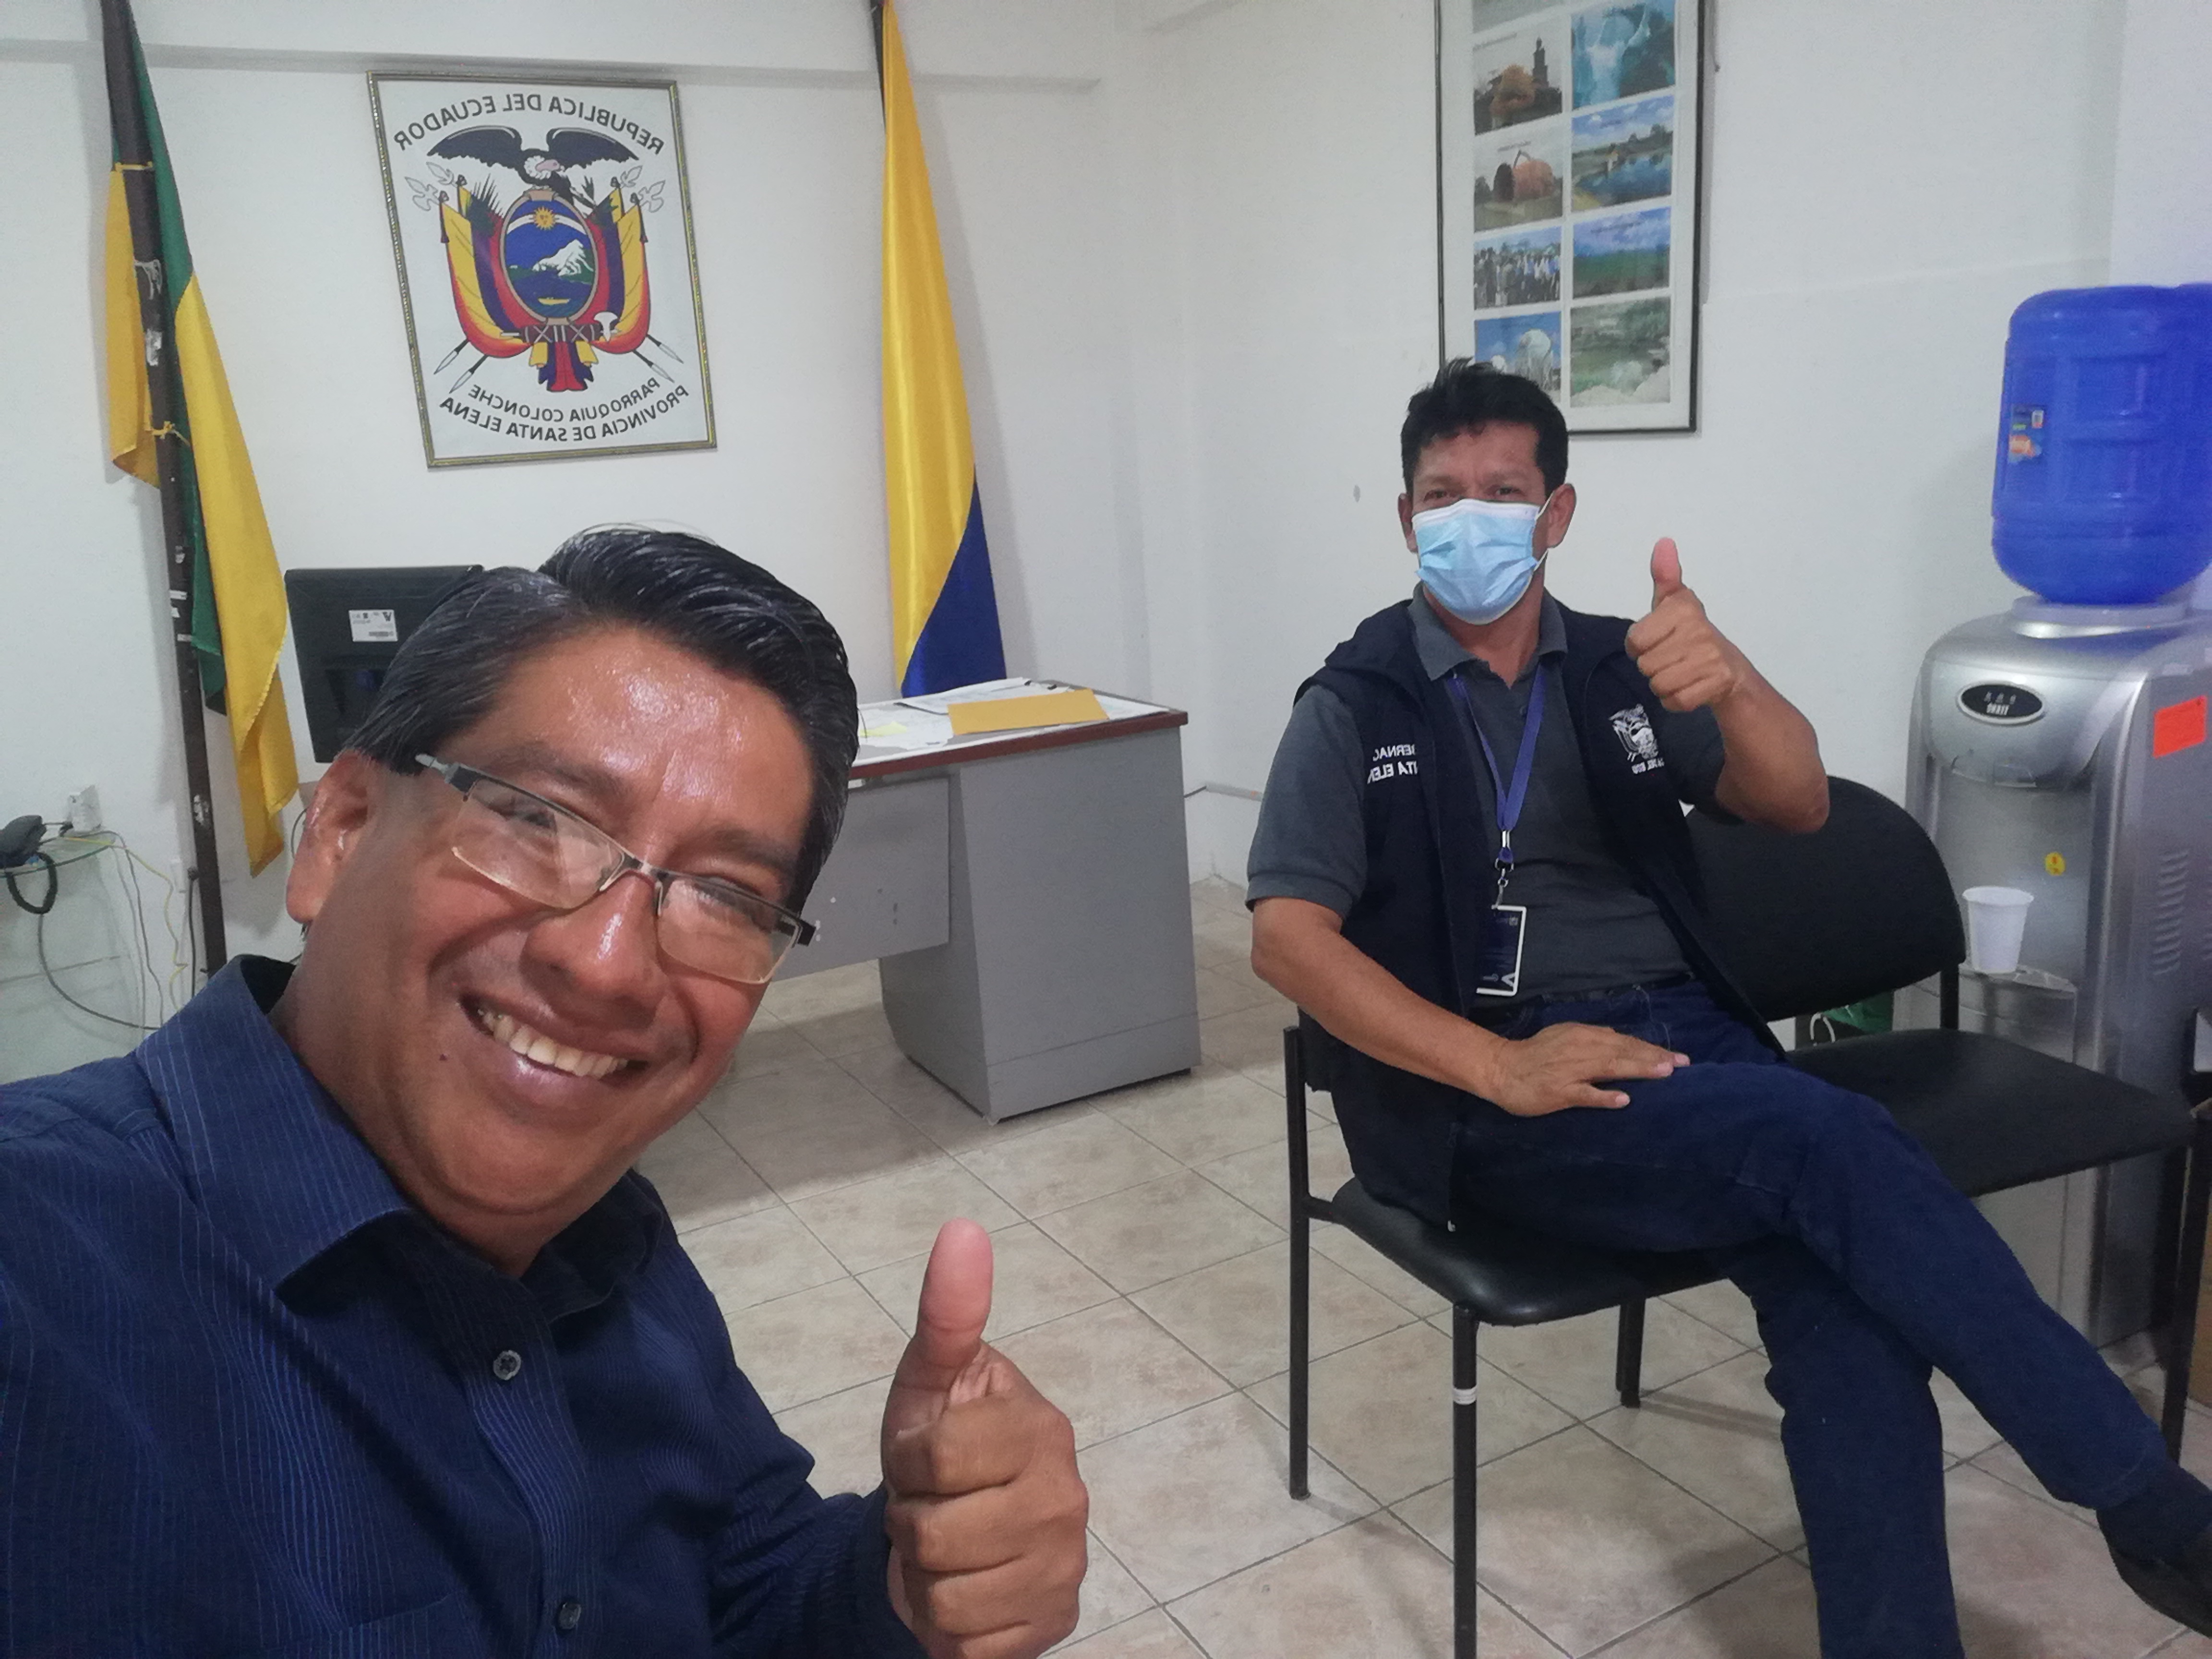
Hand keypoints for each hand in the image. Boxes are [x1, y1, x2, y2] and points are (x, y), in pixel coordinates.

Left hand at [881, 1221, 1086, 1658]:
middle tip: (932, 1506)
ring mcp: (1064, 1566)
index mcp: (1039, 1428)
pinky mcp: (1050, 1626)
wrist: (954, 1528)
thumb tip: (961, 1229)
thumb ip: (948, 1314)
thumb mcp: (930, 1381)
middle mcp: (1066, 1496)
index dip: (908, 1461)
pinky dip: (947, 1630)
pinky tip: (963, 1592)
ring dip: (924, 1580)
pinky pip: (966, 1647)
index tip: (923, 1457)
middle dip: (913, 1524)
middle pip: (936, 1534)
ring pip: (946, 1598)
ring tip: (944, 1550)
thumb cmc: (941, 1448)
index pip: (939, 1455)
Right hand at [1470, 1021, 1687, 1114]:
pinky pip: (1585, 1094)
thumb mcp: (1565, 1037)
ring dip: (1638, 1069)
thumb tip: (1619, 1039)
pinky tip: (1623, 1099)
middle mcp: (1580, 1049)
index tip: (1679, 1058)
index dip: (1651, 1049)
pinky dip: (1603, 1096)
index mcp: (1582, 1035)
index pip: (1624, 1042)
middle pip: (1623, 1052)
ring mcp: (1570, 1071)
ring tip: (1664, 1073)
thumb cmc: (1535, 1055)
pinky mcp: (1559, 1092)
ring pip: (1609, 1068)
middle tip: (1682, 1064)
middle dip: (1654, 1058)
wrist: (1500, 1068)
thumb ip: (1593, 1039)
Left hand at [1624, 539, 1750, 712]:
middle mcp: (1699, 631)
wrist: (1730, 671)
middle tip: (1674, 657)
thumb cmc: (1693, 636)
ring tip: (1682, 671)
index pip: (1635, 640)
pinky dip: (1677, 700)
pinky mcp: (1717, 684)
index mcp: (1683, 609)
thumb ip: (1665, 576)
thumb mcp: (1675, 603)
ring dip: (1664, 684)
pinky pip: (1675, 700)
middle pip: (1645, 665)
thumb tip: (1663, 542)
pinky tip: (1690, 686)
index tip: (1658, 639)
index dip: (1639, 645)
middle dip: (1654, 665)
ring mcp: (1711, 658)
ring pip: (1658, 684)